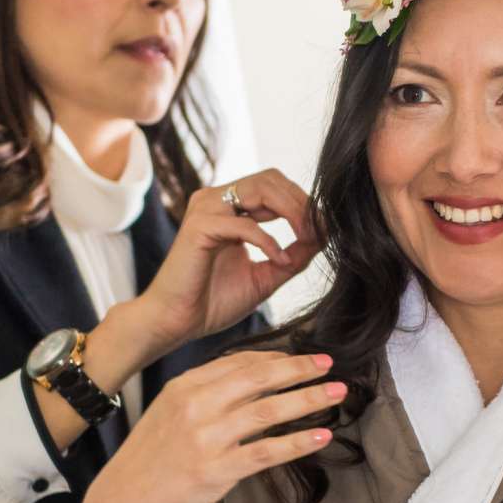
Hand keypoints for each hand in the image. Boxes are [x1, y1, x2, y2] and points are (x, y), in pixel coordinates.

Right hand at [76, 350, 341, 502]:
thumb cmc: (147, 466)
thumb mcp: (168, 417)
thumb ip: (204, 398)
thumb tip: (251, 385)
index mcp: (183, 387)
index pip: (239, 362)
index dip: (277, 358)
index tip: (302, 358)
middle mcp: (195, 406)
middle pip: (259, 378)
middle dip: (299, 369)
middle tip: (329, 365)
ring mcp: (205, 438)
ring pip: (268, 410)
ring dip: (308, 399)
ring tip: (336, 394)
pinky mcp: (215, 471)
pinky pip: (266, 452)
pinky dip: (298, 442)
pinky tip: (321, 437)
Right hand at [128, 169, 321, 360]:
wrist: (176, 323)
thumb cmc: (213, 301)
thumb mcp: (266, 276)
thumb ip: (293, 256)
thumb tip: (324, 237)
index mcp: (229, 208)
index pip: (275, 186)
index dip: (304, 203)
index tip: (327, 229)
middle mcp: (215, 200)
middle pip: (271, 179)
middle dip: (302, 203)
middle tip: (321, 231)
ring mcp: (205, 209)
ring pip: (260, 190)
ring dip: (291, 212)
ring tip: (307, 238)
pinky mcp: (199, 227)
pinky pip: (244, 224)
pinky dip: (268, 241)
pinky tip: (279, 259)